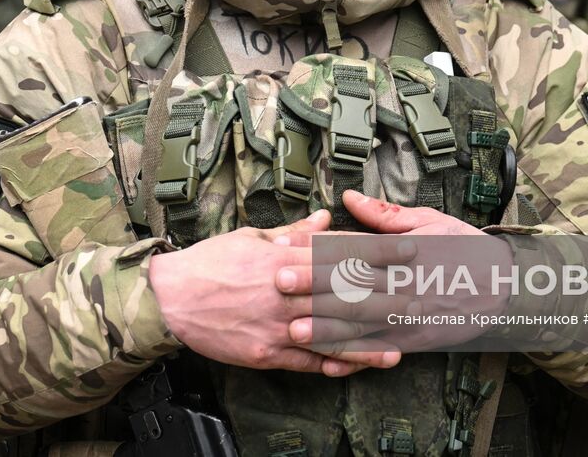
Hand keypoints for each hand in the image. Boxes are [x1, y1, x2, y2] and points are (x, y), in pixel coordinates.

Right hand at [149, 210, 400, 377]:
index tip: (406, 252)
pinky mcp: (264, 351)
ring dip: (365, 342)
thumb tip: (326, 218)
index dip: (377, 254)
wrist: (169, 299)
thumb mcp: (251, 236)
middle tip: (417, 301)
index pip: (340, 253)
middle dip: (383, 298)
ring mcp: (275, 324)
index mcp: (282, 256)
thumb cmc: (209, 262)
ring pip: (329, 334)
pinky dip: (330, 364)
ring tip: (396, 348)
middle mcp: (284, 291)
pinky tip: (353, 368)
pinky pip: (304, 360)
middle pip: (343, 295)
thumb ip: (294, 231)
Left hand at [276, 191, 513, 351]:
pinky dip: (356, 360)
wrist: (505, 287)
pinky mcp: (415, 340)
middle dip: (314, 287)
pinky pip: (381, 352)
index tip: (286, 248)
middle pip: (353, 285)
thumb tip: (349, 199)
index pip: (353, 249)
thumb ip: (385, 215)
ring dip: (328, 329)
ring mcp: (411, 316)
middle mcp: (406, 285)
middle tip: (279, 285)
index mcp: (404, 252)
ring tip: (296, 330)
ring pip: (363, 324)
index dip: (316, 250)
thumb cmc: (464, 249)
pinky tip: (331, 366)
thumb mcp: (430, 222)